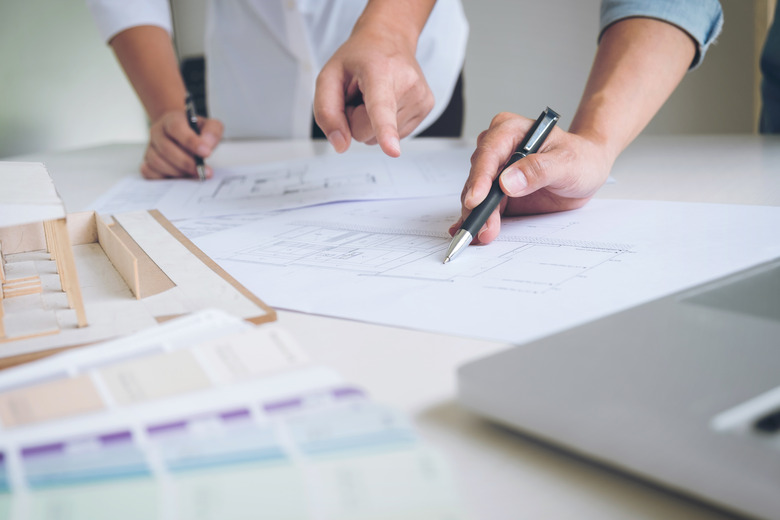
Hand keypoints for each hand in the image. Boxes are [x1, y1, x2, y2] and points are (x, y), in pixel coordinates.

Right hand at [141, 110, 222, 178]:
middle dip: (186, 163)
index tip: (206, 153)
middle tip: (203, 171)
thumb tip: (206, 146)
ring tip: (193, 173)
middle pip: (166, 148)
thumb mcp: (209, 126)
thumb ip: (212, 133)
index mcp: (171, 120)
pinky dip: (164, 177)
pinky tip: (179, 177)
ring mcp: (150, 148)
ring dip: (177, 172)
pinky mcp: (147, 162)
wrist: (183, 134)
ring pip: (157, 162)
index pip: (176, 127)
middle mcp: (157, 132)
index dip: (190, 141)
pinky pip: (149, 173)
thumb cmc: (196, 132)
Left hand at [313, 26, 433, 157]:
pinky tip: (388, 102)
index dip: (386, 131)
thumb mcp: (328, 76)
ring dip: (371, 122)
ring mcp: (421, 97)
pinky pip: (395, 136)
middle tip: (361, 95)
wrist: (390, 38)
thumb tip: (341, 145)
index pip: (381, 108)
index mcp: (381, 71)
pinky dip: (384, 124)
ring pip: (380, 138)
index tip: (393, 151)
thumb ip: (326, 112)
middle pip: (368, 133)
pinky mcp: (427, 107)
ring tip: (374, 96)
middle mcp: (407, 83)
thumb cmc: (360, 57)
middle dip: (357, 121)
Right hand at [449, 112, 613, 243]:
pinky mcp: (498, 191)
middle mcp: (499, 150)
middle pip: (479, 178)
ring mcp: (496, 172)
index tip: (475, 200)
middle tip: (483, 227)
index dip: (479, 178)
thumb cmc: (580, 158)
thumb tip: (508, 182)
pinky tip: (477, 232)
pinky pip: (485, 207)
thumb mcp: (567, 162)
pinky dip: (481, 220)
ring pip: (478, 195)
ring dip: (478, 216)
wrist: (588, 168)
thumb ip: (538, 170)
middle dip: (478, 204)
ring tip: (483, 234)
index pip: (489, 153)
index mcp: (511, 131)